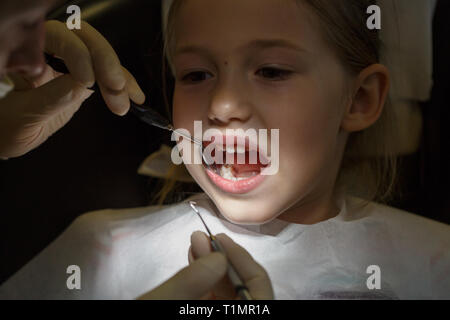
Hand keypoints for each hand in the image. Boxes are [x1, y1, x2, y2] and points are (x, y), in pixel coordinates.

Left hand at [0, 20, 144, 158]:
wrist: (14, 135)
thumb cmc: (8, 125)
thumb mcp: (25, 114)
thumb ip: (51, 98)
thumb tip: (81, 85)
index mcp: (29, 52)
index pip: (58, 36)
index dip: (77, 53)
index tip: (87, 81)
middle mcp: (51, 51)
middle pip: (86, 39)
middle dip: (105, 61)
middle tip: (116, 87)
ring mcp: (70, 64)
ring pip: (102, 57)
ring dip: (118, 78)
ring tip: (124, 103)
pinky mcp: (86, 78)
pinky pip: (109, 75)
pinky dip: (125, 85)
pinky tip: (135, 96)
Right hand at [139, 231, 273, 299]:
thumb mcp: (160, 306)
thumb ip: (191, 284)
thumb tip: (219, 256)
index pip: (260, 294)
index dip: (244, 263)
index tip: (222, 239)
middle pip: (245, 295)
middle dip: (224, 263)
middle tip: (203, 238)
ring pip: (228, 299)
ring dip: (213, 270)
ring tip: (195, 244)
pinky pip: (213, 304)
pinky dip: (204, 284)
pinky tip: (193, 264)